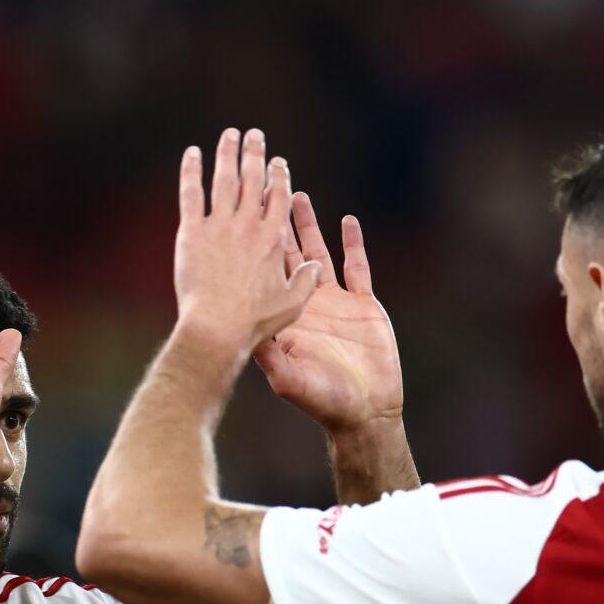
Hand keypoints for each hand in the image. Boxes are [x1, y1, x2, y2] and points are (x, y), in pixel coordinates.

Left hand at [174, 128, 320, 351]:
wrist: (217, 326)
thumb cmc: (255, 320)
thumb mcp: (291, 304)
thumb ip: (305, 282)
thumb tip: (315, 266)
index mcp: (272, 239)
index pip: (277, 197)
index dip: (278, 176)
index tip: (278, 162)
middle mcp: (247, 225)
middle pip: (252, 179)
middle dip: (255, 153)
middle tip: (254, 135)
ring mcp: (219, 226)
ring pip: (224, 179)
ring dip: (227, 153)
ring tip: (230, 134)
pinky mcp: (192, 232)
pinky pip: (191, 194)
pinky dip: (191, 171)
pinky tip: (192, 154)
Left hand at [253, 193, 403, 432]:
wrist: (364, 412)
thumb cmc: (323, 400)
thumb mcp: (288, 377)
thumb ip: (269, 354)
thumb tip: (243, 335)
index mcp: (286, 316)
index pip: (265, 271)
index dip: (254, 244)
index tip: (240, 215)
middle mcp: (307, 304)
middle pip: (287, 254)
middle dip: (275, 223)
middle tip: (261, 191)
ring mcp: (336, 301)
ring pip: (319, 252)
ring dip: (309, 225)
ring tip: (297, 195)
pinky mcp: (363, 303)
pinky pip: (357, 266)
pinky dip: (353, 243)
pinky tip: (347, 220)